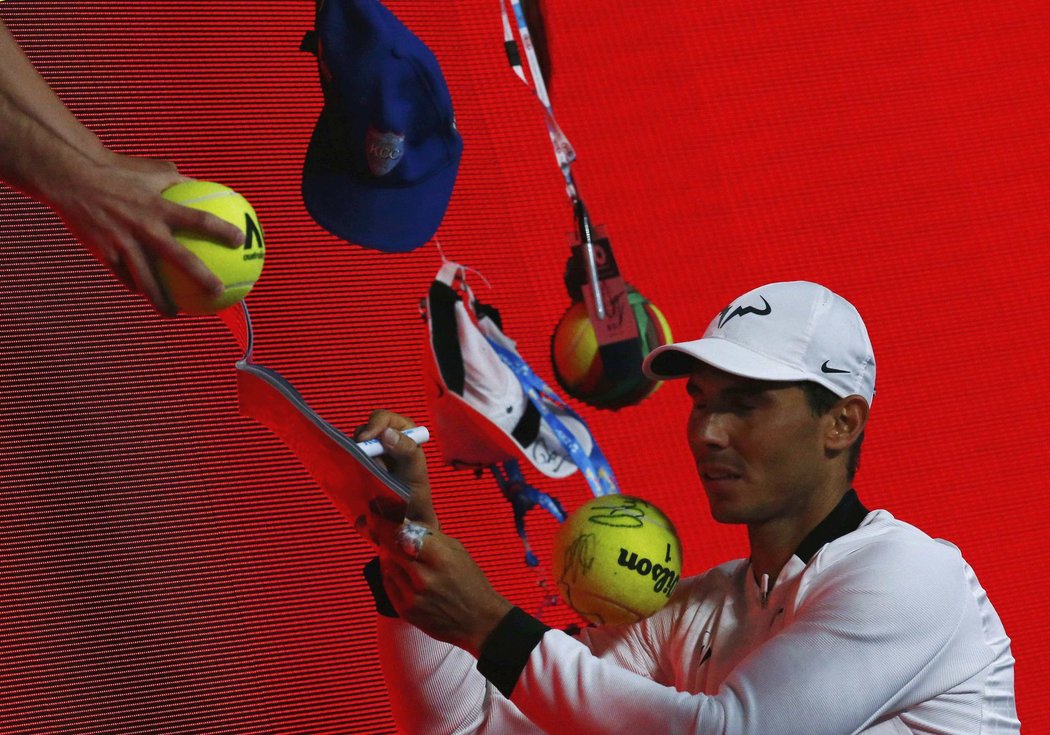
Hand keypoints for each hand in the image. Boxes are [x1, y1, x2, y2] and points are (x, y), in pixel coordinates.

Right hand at [47, 151, 244, 315]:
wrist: (70, 178)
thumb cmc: (117, 171)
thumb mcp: (152, 170)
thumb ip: (179, 179)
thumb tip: (205, 186)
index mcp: (158, 206)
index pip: (198, 219)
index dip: (221, 230)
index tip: (240, 241)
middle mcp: (143, 227)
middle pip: (179, 259)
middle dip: (202, 277)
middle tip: (219, 292)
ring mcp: (123, 242)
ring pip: (147, 281)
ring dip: (162, 300)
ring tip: (174, 313)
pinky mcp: (104, 253)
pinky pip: (124, 276)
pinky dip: (136, 285)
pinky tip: (145, 293)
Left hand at [380, 527, 512, 655]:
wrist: (478, 621)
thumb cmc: (470, 583)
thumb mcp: (458, 550)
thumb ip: (431, 536)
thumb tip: (407, 523)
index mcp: (440, 557)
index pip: (401, 534)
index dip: (390, 527)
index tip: (386, 523)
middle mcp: (424, 577)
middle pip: (391, 550)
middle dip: (389, 542)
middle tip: (390, 538)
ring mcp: (413, 596)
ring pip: (387, 567)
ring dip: (390, 559)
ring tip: (401, 558)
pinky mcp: (406, 611)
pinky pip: (388, 585)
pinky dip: (391, 576)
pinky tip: (402, 574)